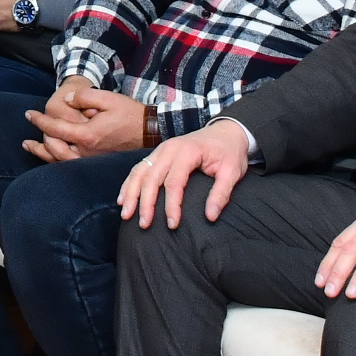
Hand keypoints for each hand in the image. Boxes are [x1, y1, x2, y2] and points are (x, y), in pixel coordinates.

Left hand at [26, 80, 149, 162]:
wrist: (149, 132)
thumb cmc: (129, 114)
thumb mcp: (108, 98)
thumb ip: (85, 97)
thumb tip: (67, 99)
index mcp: (87, 135)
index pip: (55, 129)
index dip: (39, 120)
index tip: (29, 114)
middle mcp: (86, 151)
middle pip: (52, 147)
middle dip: (39, 135)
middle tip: (32, 122)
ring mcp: (90, 160)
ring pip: (58, 160)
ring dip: (41, 152)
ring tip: (28, 145)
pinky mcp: (95, 163)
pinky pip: (69, 165)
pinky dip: (54, 161)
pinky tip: (48, 156)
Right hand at [119, 121, 249, 227]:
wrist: (227, 131)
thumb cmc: (229, 152)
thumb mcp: (232, 172)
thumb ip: (221, 193)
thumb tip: (210, 217)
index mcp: (188, 152)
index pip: (174, 182)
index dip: (171, 205)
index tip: (172, 225)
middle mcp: (170, 149)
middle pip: (151, 177)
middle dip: (145, 203)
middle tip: (144, 224)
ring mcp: (161, 150)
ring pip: (139, 172)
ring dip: (130, 194)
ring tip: (126, 214)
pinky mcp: (157, 154)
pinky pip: (138, 168)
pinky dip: (128, 184)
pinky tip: (122, 199)